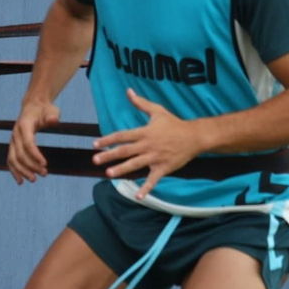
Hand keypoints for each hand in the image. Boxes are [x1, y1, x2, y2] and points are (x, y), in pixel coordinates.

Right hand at [8, 99, 59, 182]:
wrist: (33, 107)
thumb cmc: (45, 110)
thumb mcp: (51, 110)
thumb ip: (52, 116)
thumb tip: (53, 120)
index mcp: (24, 125)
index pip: (28, 143)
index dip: (35, 155)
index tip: (45, 164)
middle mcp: (15, 134)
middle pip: (20, 154)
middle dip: (31, 166)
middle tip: (45, 174)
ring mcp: (12, 140)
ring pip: (13, 159)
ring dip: (22, 171)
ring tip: (34, 179)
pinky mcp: (13, 146)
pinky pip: (10, 160)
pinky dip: (14, 171)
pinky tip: (21, 181)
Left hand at [91, 88, 205, 199]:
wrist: (194, 137)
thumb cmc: (174, 123)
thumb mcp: (157, 111)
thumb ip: (140, 103)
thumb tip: (128, 91)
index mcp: (144, 132)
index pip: (122, 136)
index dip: (108, 139)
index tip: (95, 144)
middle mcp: (148, 145)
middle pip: (125, 151)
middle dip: (109, 155)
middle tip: (95, 160)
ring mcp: (155, 158)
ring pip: (135, 164)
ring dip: (122, 169)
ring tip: (108, 173)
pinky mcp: (163, 168)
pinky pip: (153, 179)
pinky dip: (146, 188)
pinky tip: (138, 196)